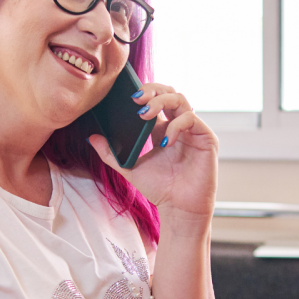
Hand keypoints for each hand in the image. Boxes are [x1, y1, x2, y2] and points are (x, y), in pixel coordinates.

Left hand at [87, 83, 217, 223]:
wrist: (179, 209)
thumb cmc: (159, 189)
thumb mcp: (129, 168)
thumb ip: (111, 153)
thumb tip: (92, 137)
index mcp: (162, 129)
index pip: (155, 99)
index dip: (144, 93)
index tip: (127, 96)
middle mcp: (178, 125)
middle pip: (169, 92)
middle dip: (152, 90)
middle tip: (136, 97)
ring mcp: (193, 130)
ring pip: (181, 99)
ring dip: (161, 101)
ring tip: (144, 114)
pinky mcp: (206, 138)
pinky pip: (191, 119)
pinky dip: (176, 125)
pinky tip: (165, 140)